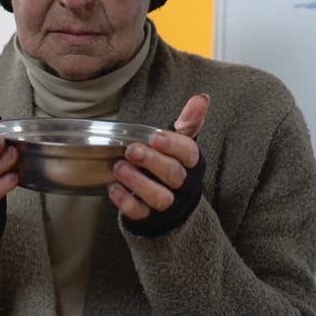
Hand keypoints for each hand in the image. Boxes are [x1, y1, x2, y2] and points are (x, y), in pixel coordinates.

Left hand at [109, 94, 209, 232]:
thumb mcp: (181, 144)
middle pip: (173, 174)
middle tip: (131, 150)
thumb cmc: (172, 166)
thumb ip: (188, 123)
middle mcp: (182, 184)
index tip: (155, 136)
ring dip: (138, 182)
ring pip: (158, 197)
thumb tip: (202, 98)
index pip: (189, 153)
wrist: (171, 206)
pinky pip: (140, 213)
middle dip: (152, 161)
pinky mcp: (149, 218)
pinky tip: (113, 188)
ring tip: (119, 168)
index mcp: (191, 163)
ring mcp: (167, 203)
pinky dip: (126, 202)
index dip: (173, 145)